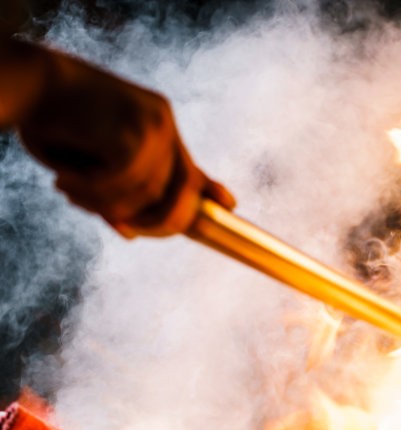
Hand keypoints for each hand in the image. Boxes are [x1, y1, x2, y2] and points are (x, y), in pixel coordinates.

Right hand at [12, 44, 234, 236]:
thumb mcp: (90, 161)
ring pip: (147, 192)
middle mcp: (163, 121)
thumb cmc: (50, 119)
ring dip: (106, 203)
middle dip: (158, 221)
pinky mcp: (133, 131)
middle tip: (129, 229)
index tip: (229, 204)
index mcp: (159, 122)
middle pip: (180, 190)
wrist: (25, 78)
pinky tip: (64, 180)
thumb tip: (132, 233)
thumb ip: (116, 192)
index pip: (189, 164)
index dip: (207, 189)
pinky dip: (93, 191)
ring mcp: (153, 125)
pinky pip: (124, 183)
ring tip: (68, 190)